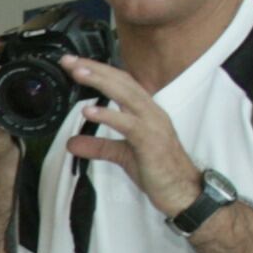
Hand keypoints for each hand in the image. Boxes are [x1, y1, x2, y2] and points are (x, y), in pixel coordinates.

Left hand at [63, 58, 204, 216]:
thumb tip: (71, 144)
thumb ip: (98, 146)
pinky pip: (128, 124)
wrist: (183, 191)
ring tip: (78, 73)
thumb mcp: (122, 155)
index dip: (99, 71)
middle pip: (122, 81)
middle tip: (69, 61)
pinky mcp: (151, 141)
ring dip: (101, 82)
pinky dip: (108, 115)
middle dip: (95, 69)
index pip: (121, 83)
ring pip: (126, 95)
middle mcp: (151, 112)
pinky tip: (89, 111)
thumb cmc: (158, 171)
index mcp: (146, 111)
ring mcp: (153, 124)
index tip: (75, 64)